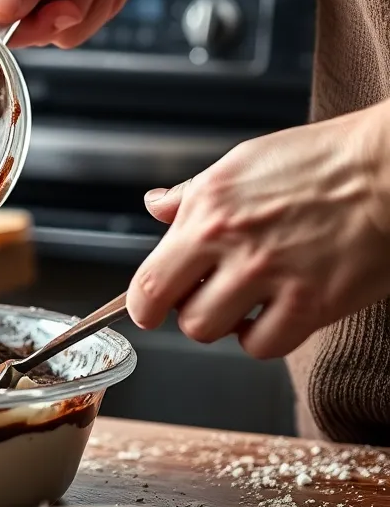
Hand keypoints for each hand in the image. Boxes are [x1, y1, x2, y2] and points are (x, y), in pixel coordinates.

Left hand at [127, 106, 389, 358]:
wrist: (388, 169)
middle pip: (178, 314)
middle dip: (185, 310)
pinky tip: (273, 314)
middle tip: (205, 296)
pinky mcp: (312, 303)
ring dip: (223, 323)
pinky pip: (263, 345)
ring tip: (243, 301)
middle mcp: (232, 244)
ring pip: (212, 331)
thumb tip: (155, 206)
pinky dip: (263, 337)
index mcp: (208, 210)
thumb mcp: (241, 163)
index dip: (142, 303)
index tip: (148, 307)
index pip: (150, 280)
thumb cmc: (321, 161)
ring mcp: (271, 276)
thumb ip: (191, 195)